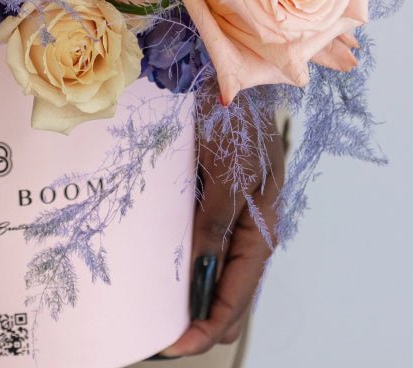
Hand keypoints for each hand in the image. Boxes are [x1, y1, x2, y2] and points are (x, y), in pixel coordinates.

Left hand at [158, 113, 285, 357]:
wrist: (231, 72)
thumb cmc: (236, 119)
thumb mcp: (228, 175)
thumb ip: (213, 224)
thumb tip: (197, 275)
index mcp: (260, 230)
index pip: (236, 298)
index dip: (208, 329)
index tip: (175, 347)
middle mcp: (246, 228)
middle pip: (225, 293)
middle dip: (196, 320)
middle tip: (157, 339)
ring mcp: (229, 212)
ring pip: (210, 270)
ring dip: (186, 294)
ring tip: (153, 313)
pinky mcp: (210, 193)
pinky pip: (196, 238)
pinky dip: (179, 259)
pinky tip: (155, 266)